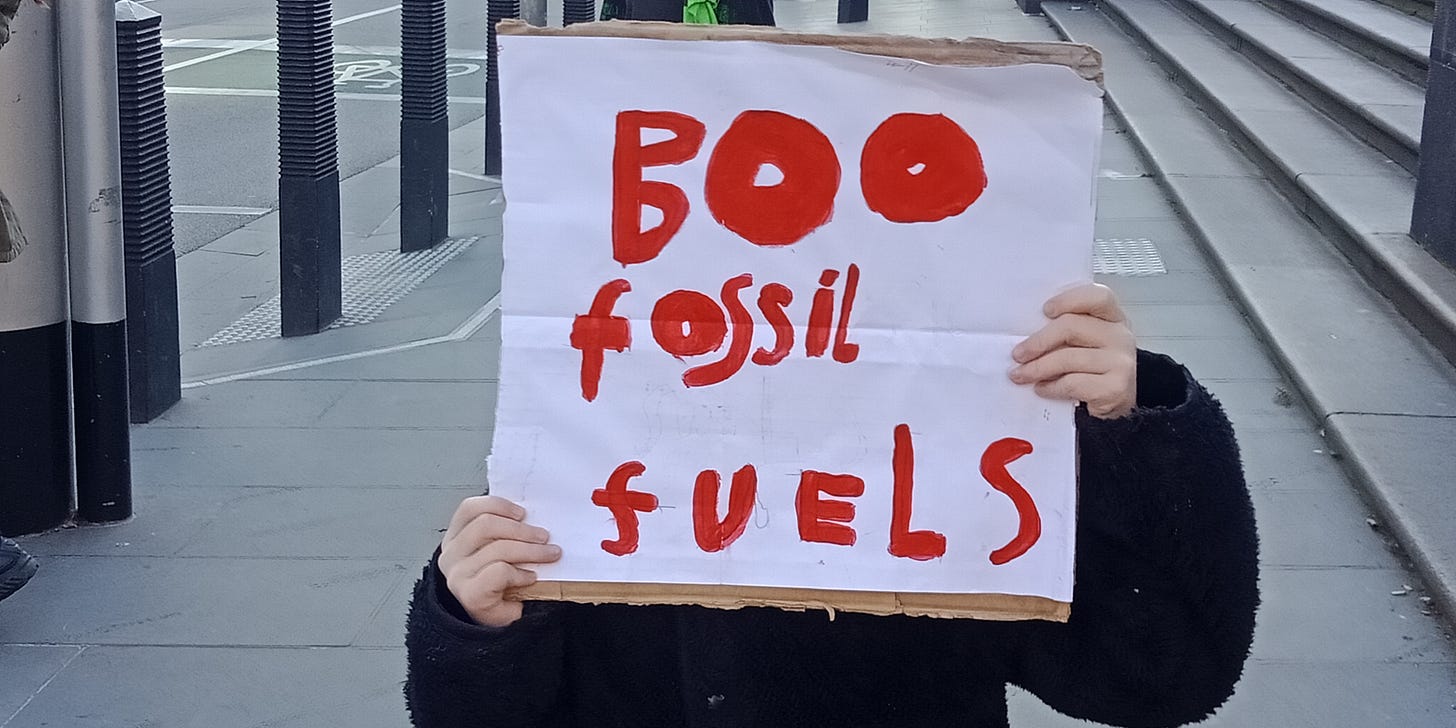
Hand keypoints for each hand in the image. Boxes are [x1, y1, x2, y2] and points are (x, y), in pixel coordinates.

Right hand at [439, 495, 560, 627]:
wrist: (496, 623)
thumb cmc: (501, 584)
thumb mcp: (500, 551)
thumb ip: (506, 532)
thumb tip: (534, 516)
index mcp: (456, 538)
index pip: (469, 509)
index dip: (498, 505)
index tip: (523, 513)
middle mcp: (451, 554)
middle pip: (486, 525)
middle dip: (522, 530)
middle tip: (545, 537)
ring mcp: (457, 575)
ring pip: (498, 548)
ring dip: (531, 550)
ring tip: (549, 555)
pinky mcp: (469, 594)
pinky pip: (500, 571)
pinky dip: (521, 573)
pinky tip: (530, 577)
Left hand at [1009, 283, 1136, 419]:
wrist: (1117, 408)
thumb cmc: (1093, 370)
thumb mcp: (1085, 344)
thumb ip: (1066, 332)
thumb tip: (1025, 335)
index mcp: (1112, 318)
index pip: (1097, 296)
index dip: (1069, 300)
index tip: (1045, 310)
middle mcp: (1121, 336)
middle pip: (1071, 326)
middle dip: (1038, 341)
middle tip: (1017, 354)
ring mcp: (1121, 362)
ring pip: (1067, 358)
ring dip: (1037, 368)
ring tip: (1020, 375)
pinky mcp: (1115, 388)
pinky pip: (1072, 383)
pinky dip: (1051, 387)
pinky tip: (1041, 389)